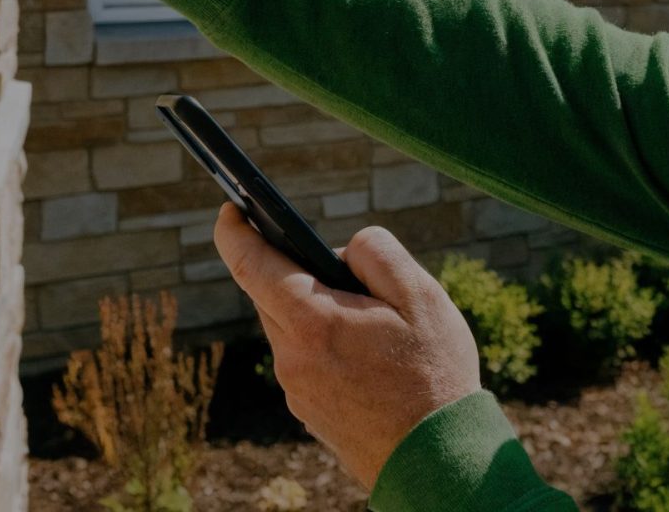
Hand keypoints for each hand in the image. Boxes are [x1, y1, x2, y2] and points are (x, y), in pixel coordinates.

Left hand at [215, 205, 483, 490]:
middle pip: (274, 295)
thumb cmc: (434, 374)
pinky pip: (306, 361)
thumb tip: (341, 251)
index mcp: (312, 323)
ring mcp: (296, 390)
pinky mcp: (308, 412)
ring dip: (320, 313)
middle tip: (352, 275)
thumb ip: (376, 253)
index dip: (235, 231)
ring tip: (376, 326)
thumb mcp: (421, 296)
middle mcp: (291, 358)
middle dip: (300, 273)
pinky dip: (328, 347)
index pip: (250, 264)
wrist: (437, 460)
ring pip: (293, 329)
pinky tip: (372, 360)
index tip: (231, 208)